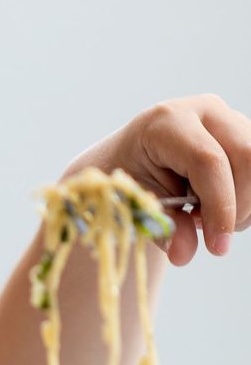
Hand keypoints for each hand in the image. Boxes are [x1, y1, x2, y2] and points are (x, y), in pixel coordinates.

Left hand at [71, 94, 250, 266]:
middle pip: (247, 157)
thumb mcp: (134, 206)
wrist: (129, 163)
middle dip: (237, 206)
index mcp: (168, 122)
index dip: (220, 207)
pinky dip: (246, 198)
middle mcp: (205, 112)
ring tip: (206, 215)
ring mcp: (229, 119)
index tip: (216, 247)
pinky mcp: (243, 134)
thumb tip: (184, 253)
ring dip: (243, 203)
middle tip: (209, 234)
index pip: (209, 161)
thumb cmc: (126, 184)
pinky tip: (218, 205)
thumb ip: (162, 227)